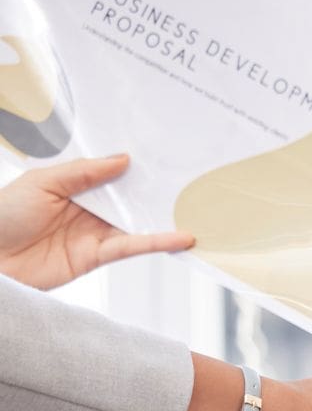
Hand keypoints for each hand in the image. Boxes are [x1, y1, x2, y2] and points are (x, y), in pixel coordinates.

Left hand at [0, 155, 193, 288]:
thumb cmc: (3, 216)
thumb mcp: (42, 182)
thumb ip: (83, 173)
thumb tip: (122, 160)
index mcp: (70, 185)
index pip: (108, 172)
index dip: (131, 164)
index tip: (159, 154)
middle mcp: (86, 208)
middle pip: (127, 196)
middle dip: (154, 188)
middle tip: (187, 177)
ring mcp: (94, 232)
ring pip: (135, 222)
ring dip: (163, 217)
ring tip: (193, 208)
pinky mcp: (98, 256)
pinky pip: (133, 247)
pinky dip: (157, 242)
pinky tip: (179, 238)